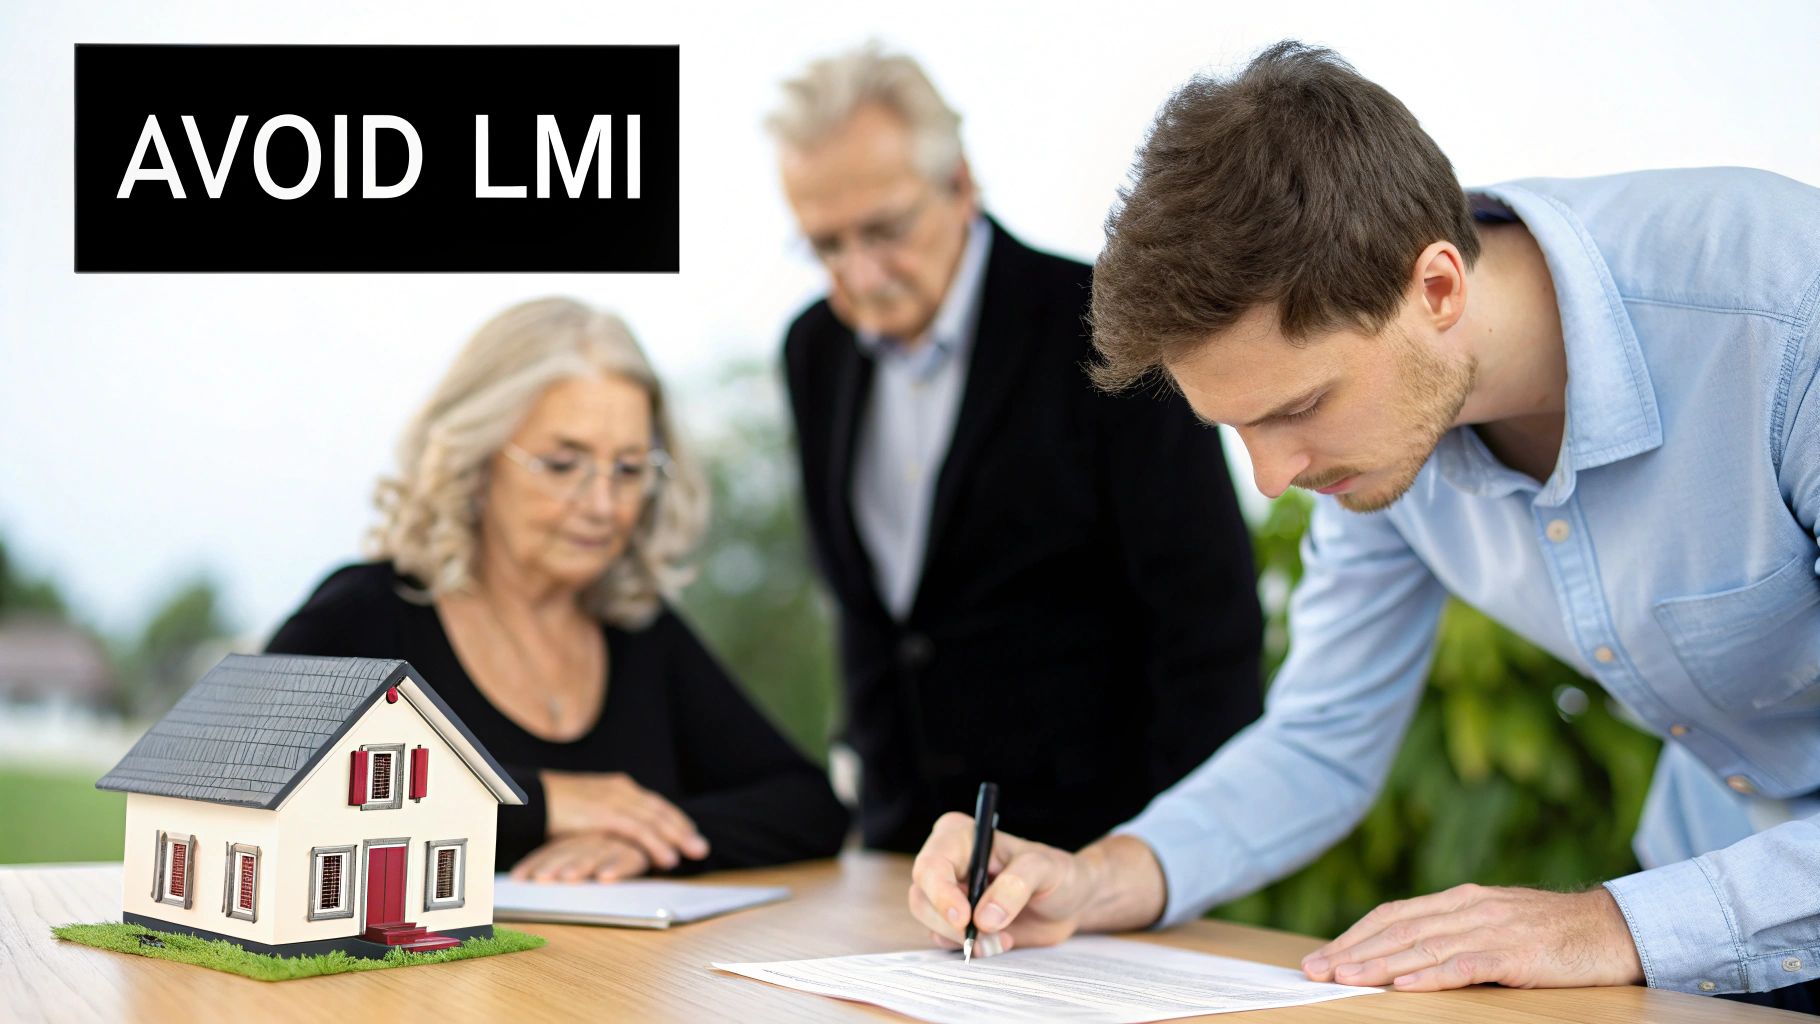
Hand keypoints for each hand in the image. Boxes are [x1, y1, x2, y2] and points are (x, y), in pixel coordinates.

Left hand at [508, 833, 650, 882]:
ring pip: (596, 853)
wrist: (652, 841)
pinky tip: (605, 877)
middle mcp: (594, 839)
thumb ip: (562, 864)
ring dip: (582, 865)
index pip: (551, 850)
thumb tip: (523, 879)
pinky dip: (617, 867)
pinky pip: (628, 858)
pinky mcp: (639, 852)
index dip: (534, 862)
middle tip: (541, 878)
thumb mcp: (585, 857)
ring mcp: (616, 843)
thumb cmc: (612, 854)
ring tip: (568, 878)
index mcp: (577, 839)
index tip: (517, 878)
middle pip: (570, 851)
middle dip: (554, 864)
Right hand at [540, 769, 708, 870]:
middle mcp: (620, 789)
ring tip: (694, 854)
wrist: (527, 797)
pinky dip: (656, 845)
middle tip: (701, 847)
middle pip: (660, 810)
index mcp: (616, 786)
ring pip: (655, 820)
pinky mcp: (604, 813)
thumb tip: (615, 831)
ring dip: (677, 838)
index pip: (653, 803)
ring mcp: (613, 799)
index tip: (688, 832)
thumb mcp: (583, 809)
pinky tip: (668, 859)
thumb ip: (603, 816)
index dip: (673, 819)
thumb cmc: (550, 806)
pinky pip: (638, 831)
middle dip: (682, 829)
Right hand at [906, 812, 1166, 953]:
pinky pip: (947, 941)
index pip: (932, 865)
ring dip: (965, 940)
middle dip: (950, 924)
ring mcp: (949, 894)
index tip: (964, 919)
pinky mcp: (956, 921)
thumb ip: (1016, 885)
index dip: (941, 894)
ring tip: (1003, 939)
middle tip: (986, 937)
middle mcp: (948, 864)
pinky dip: (972, 948)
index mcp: (960, 837)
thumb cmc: (1058, 873)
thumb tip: (985, 917)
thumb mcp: (1045, 868)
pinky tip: (1001, 942)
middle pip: (921, 897)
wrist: (1071, 901)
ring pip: (930, 923)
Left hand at [1301, 883, 1644, 990]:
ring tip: (1346, 977)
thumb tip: (1402, 953)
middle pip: (1399, 930)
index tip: (1321, 956)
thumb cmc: (1550, 932)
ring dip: (1380, 964)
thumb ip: (1452, 931)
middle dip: (1353, 951)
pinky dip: (1434, 976)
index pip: (1394, 916)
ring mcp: (1493, 929)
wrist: (1614, 928)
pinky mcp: (1518, 954)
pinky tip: (1406, 986)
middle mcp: (1470, 908)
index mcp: (1460, 899)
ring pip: (1424, 947)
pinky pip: (1468, 965)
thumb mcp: (1493, 922)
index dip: (1355, 936)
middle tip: (1315, 970)